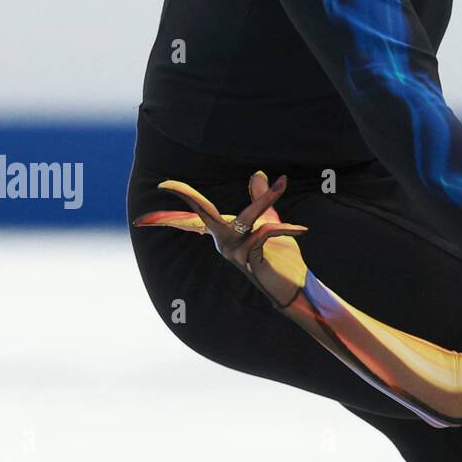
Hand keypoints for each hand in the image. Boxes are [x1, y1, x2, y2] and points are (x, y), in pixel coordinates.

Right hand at [132, 172, 309, 306]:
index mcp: (224, 233)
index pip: (194, 217)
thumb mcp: (270, 222)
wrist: (291, 287)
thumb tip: (259, 174)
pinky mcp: (251, 261)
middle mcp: (224, 243)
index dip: (176, 206)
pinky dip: (283, 227)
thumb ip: (262, 200)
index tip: (161, 186)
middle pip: (202, 214)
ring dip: (265, 200)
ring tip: (283, 183)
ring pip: (243, 218)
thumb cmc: (279, 257)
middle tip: (166, 183)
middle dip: (187, 197)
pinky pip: (264, 234)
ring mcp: (235, 254)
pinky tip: (301, 229)